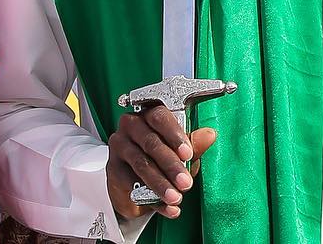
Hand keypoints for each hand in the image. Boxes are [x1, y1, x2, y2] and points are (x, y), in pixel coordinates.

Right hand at [106, 104, 215, 219]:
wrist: (134, 184)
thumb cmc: (160, 158)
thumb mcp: (180, 151)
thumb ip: (193, 144)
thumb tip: (209, 134)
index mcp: (149, 114)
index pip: (160, 117)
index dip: (175, 135)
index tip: (188, 154)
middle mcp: (131, 125)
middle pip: (151, 142)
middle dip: (170, 165)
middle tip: (185, 183)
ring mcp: (119, 146)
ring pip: (141, 164)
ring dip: (161, 184)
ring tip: (176, 198)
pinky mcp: (113, 169)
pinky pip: (132, 185)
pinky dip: (152, 199)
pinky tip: (167, 208)